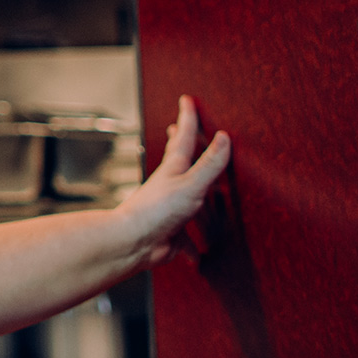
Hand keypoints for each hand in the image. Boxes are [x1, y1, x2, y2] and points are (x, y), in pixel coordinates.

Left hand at [117, 95, 231, 265]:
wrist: (133, 243)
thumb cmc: (157, 211)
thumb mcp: (190, 184)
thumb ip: (209, 164)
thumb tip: (224, 136)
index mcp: (174, 170)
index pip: (183, 137)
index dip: (187, 118)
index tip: (186, 100)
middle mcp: (171, 187)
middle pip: (179, 162)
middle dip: (182, 145)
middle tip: (178, 129)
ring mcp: (171, 211)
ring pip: (186, 199)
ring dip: (194, 193)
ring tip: (201, 186)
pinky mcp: (173, 235)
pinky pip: (188, 242)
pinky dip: (195, 248)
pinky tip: (200, 257)